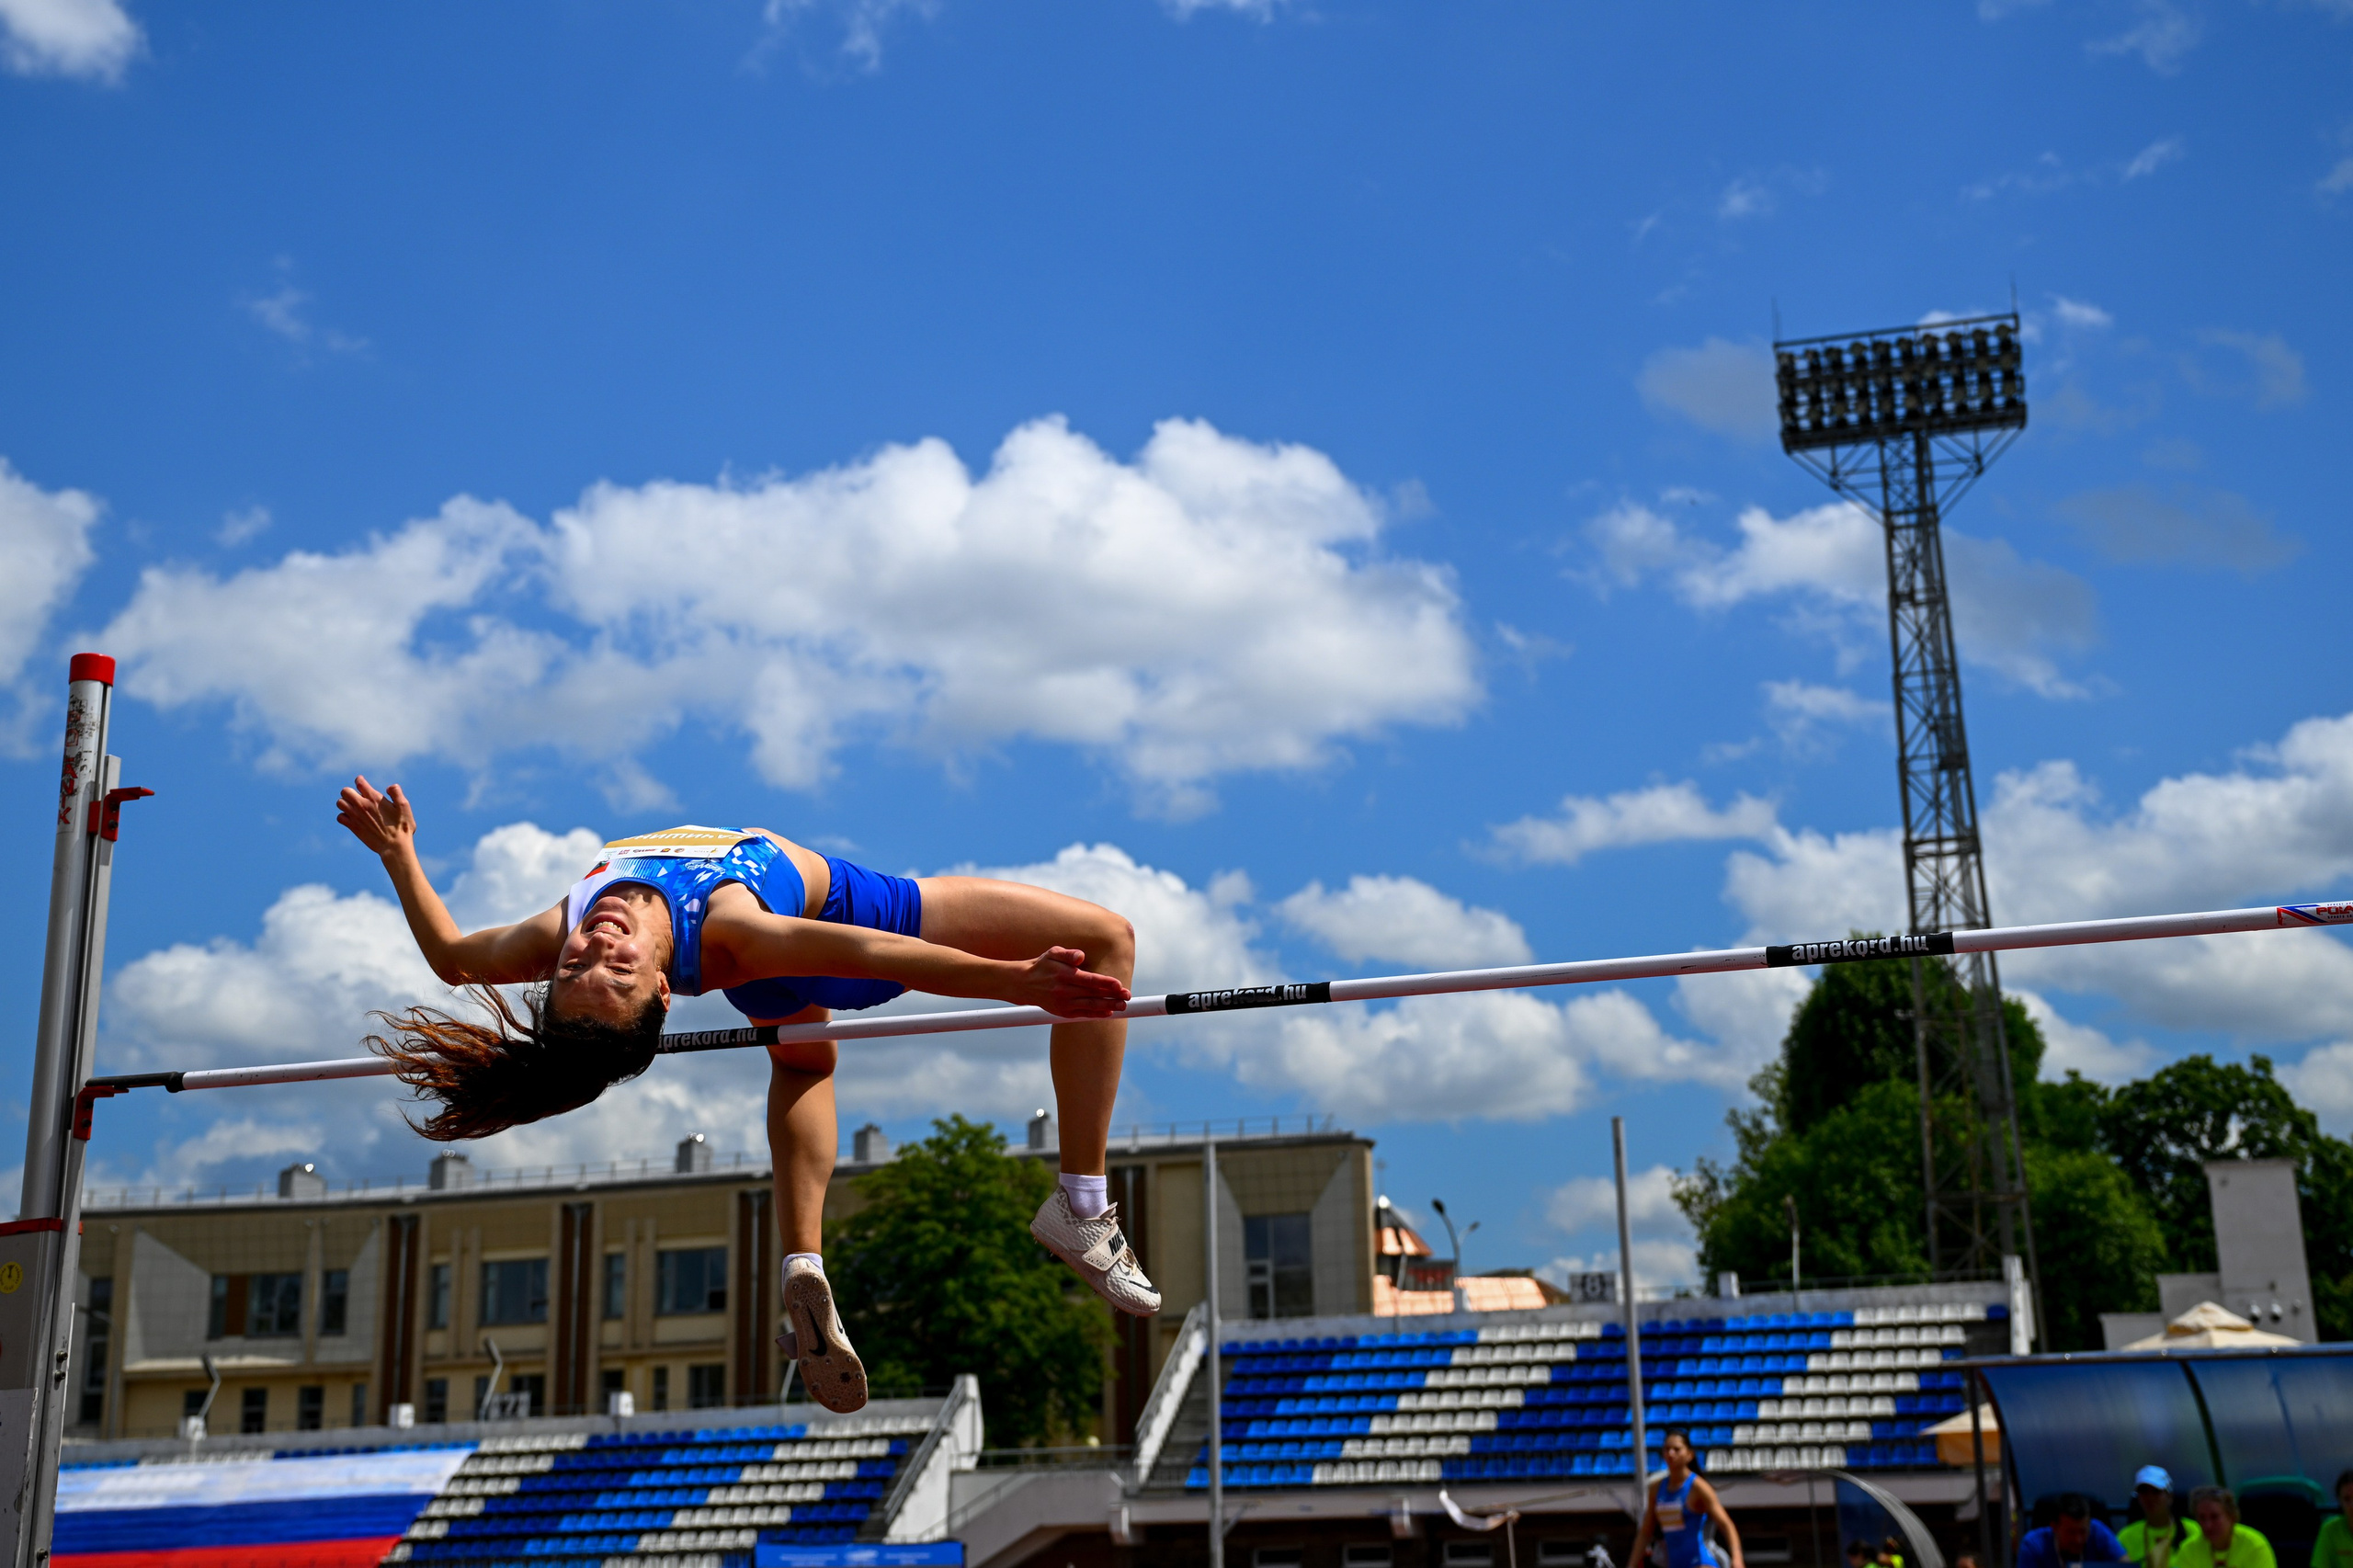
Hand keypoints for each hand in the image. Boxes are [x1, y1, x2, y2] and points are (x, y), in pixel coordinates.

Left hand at [336, 775, 417, 857]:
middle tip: (358, 797)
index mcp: (375, 798)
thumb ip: (397, 793)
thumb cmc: (402, 826)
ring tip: (354, 807)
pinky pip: (340, 817)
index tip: (362, 783)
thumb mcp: (405, 807)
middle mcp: (363, 805)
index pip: (359, 782)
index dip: (360, 780)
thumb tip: (389, 787)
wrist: (394, 846)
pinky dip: (344, 816)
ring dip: (345, 803)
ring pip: (340, 803)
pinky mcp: (353, 827)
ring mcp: (356, 816)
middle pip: (345, 791)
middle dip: (350, 792)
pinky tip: (352, 818)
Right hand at [1012, 947, 1130, 1018]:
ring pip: (1090, 1006)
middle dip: (1112, 996)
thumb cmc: (1043, 965)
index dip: (1105, 983)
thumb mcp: (1052, 953)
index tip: (1119, 984)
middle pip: (1093, 994)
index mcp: (1065, 975)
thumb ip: (1068, 954)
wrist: (1024, 984)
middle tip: (1127, 996)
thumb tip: (1080, 956)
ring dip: (1108, 1006)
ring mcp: (1063, 1003)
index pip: (1089, 980)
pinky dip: (1096, 1014)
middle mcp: (1064, 991)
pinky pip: (1082, 1014)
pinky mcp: (1062, 1012)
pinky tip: (1108, 1012)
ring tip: (1122, 1006)